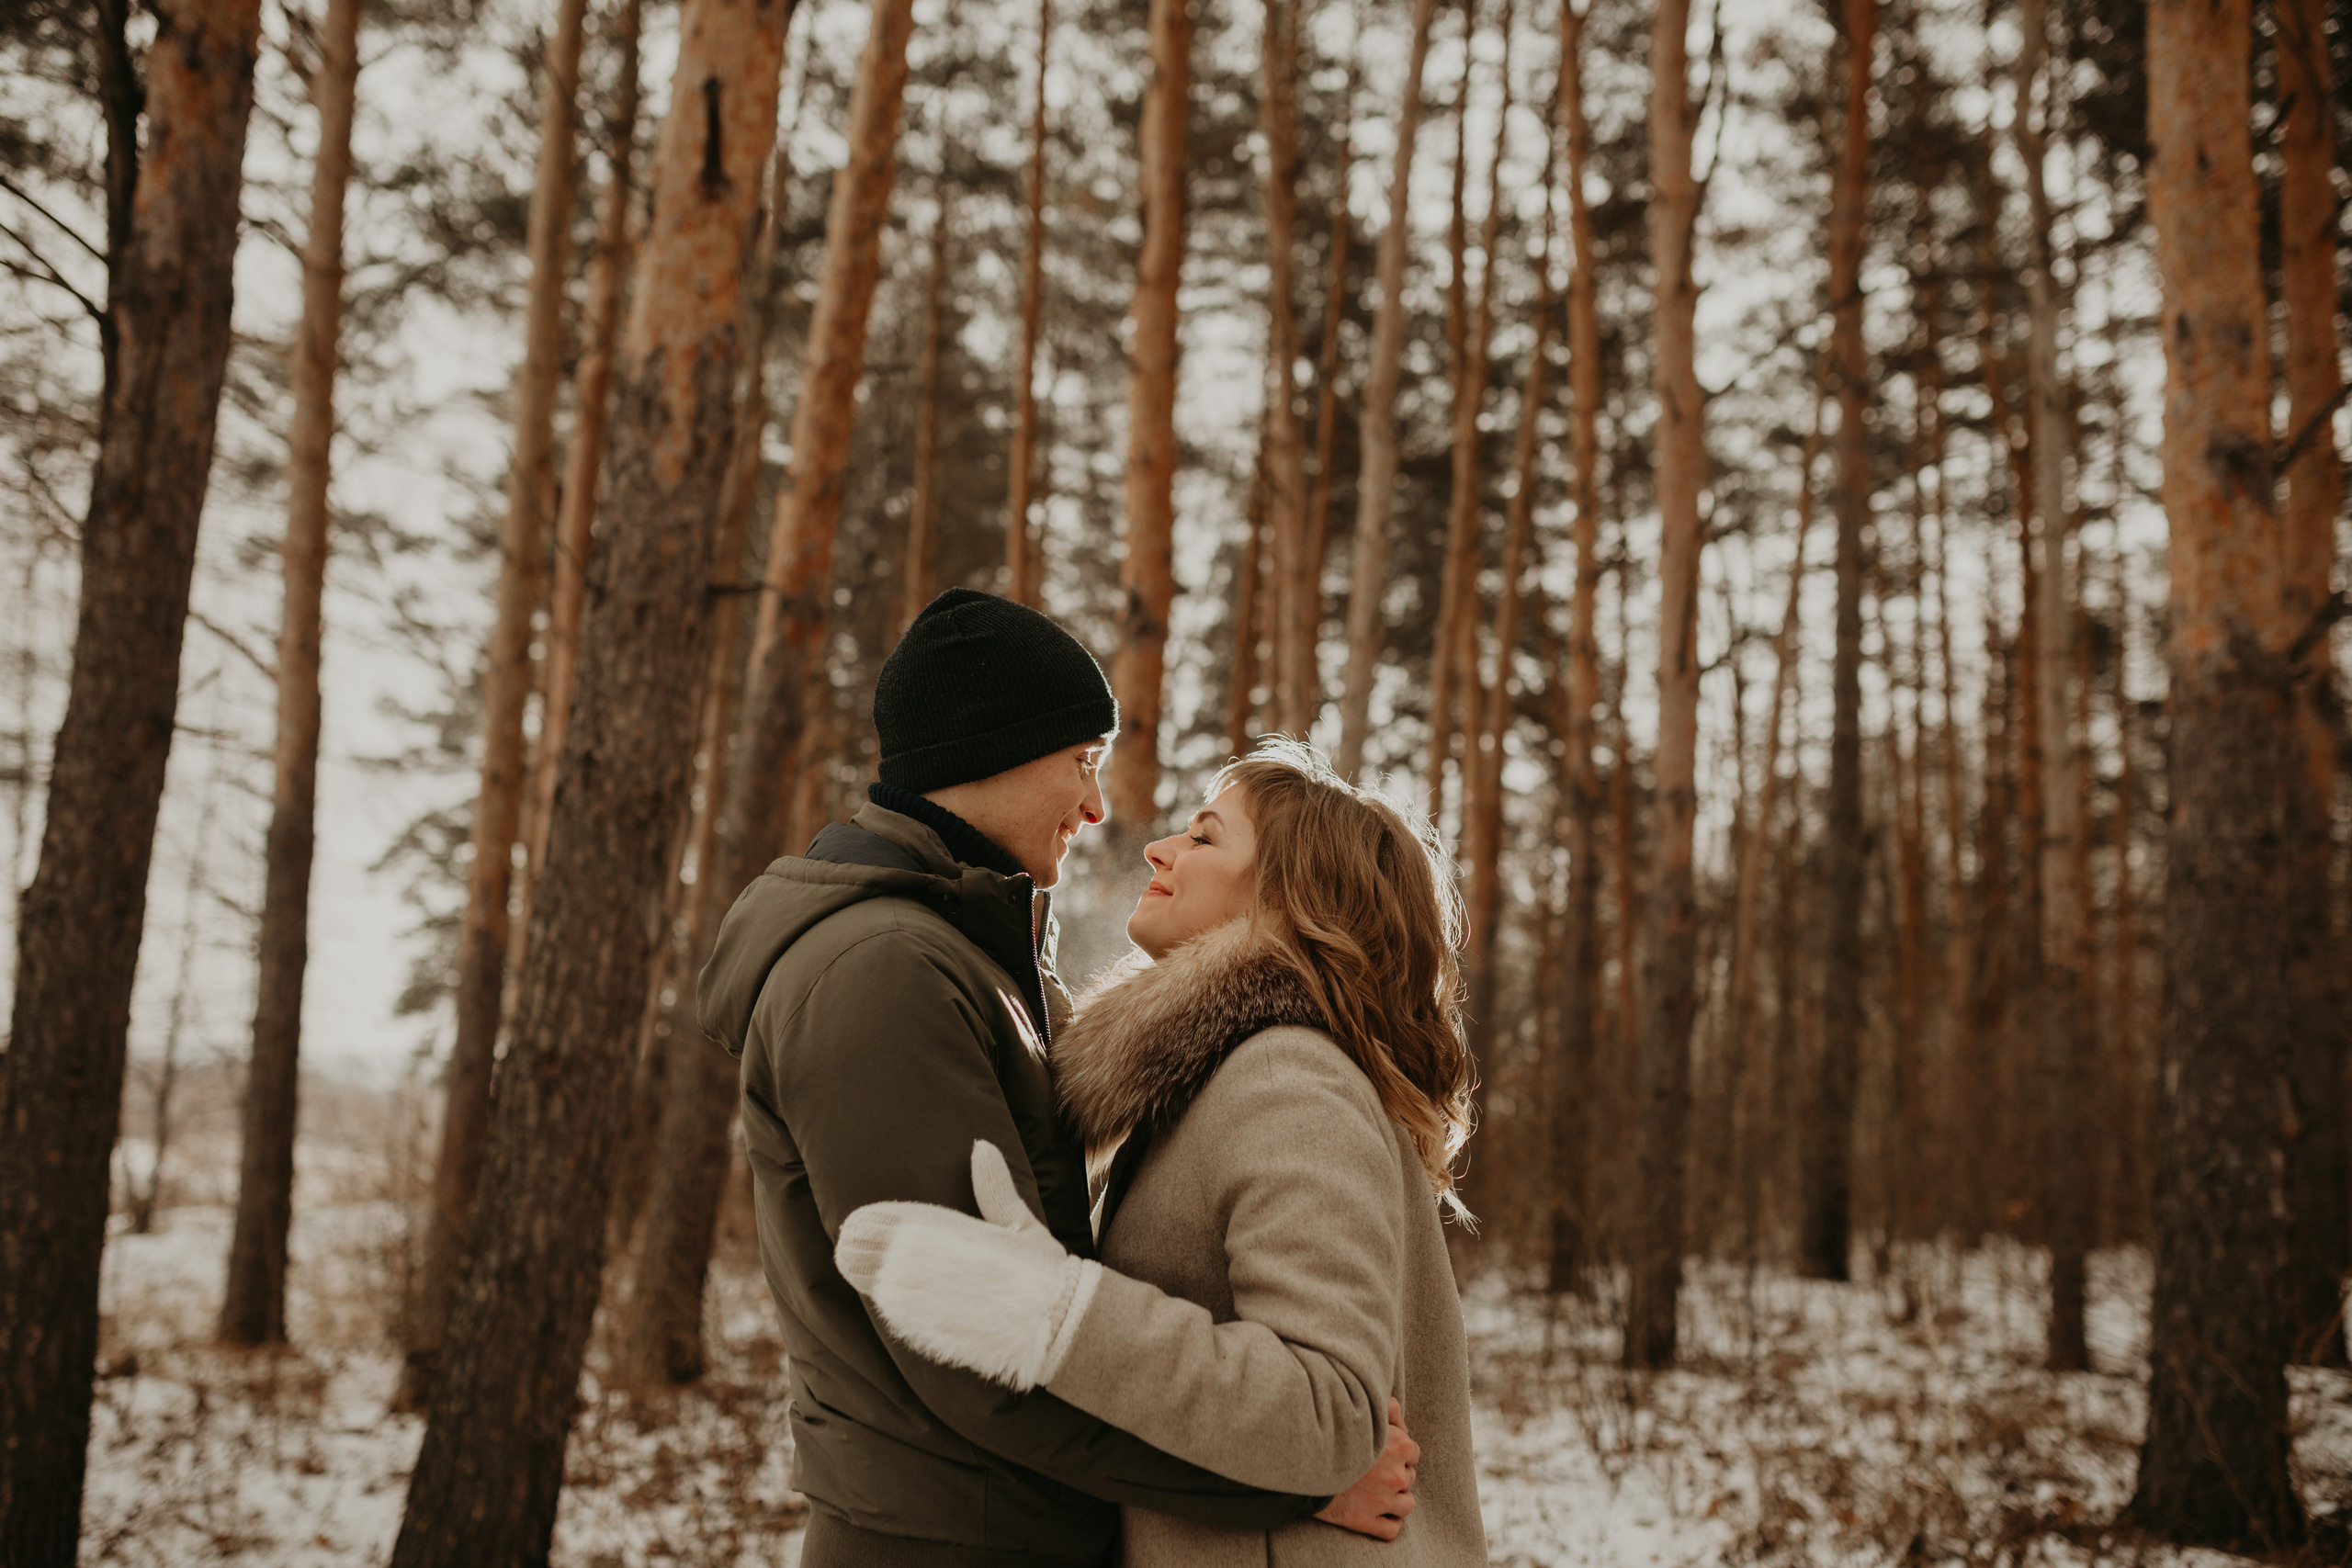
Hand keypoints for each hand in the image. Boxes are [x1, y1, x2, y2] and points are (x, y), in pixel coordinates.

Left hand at [834, 1141, 1100, 1389]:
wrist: (1059, 1324)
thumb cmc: (1044, 1271)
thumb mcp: (1019, 1224)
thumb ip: (994, 1189)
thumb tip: (981, 1145)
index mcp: (947, 1233)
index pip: (889, 1223)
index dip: (866, 1224)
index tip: (852, 1223)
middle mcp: (928, 1266)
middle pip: (874, 1257)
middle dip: (858, 1252)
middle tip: (847, 1247)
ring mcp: (925, 1302)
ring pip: (880, 1290)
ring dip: (871, 1281)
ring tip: (857, 1271)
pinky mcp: (929, 1334)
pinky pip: (899, 1321)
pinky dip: (893, 1311)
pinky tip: (891, 1303)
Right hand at [1314, 1397, 1417, 1540]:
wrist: (1301, 1459)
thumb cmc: (1331, 1430)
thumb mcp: (1361, 1409)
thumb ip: (1388, 1407)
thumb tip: (1399, 1414)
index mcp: (1399, 1446)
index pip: (1413, 1452)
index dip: (1398, 1451)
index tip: (1383, 1451)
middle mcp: (1395, 1475)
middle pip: (1409, 1477)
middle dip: (1395, 1473)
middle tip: (1375, 1469)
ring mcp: (1382, 1501)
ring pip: (1407, 1504)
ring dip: (1397, 1499)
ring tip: (1379, 1492)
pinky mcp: (1366, 1521)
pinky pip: (1392, 1529)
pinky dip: (1389, 1522)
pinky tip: (1378, 1512)